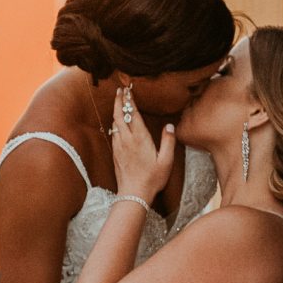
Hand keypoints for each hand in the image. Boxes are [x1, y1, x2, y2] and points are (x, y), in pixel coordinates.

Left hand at [109, 86, 175, 203]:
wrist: (133, 193)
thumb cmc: (152, 178)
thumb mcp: (166, 161)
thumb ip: (168, 141)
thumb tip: (169, 126)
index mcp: (140, 138)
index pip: (132, 114)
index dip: (129, 101)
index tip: (127, 90)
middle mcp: (127, 140)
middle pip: (120, 115)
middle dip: (119, 101)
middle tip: (119, 90)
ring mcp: (119, 146)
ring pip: (115, 123)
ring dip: (116, 111)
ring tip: (118, 102)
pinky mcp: (115, 153)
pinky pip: (113, 133)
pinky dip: (115, 123)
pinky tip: (117, 123)